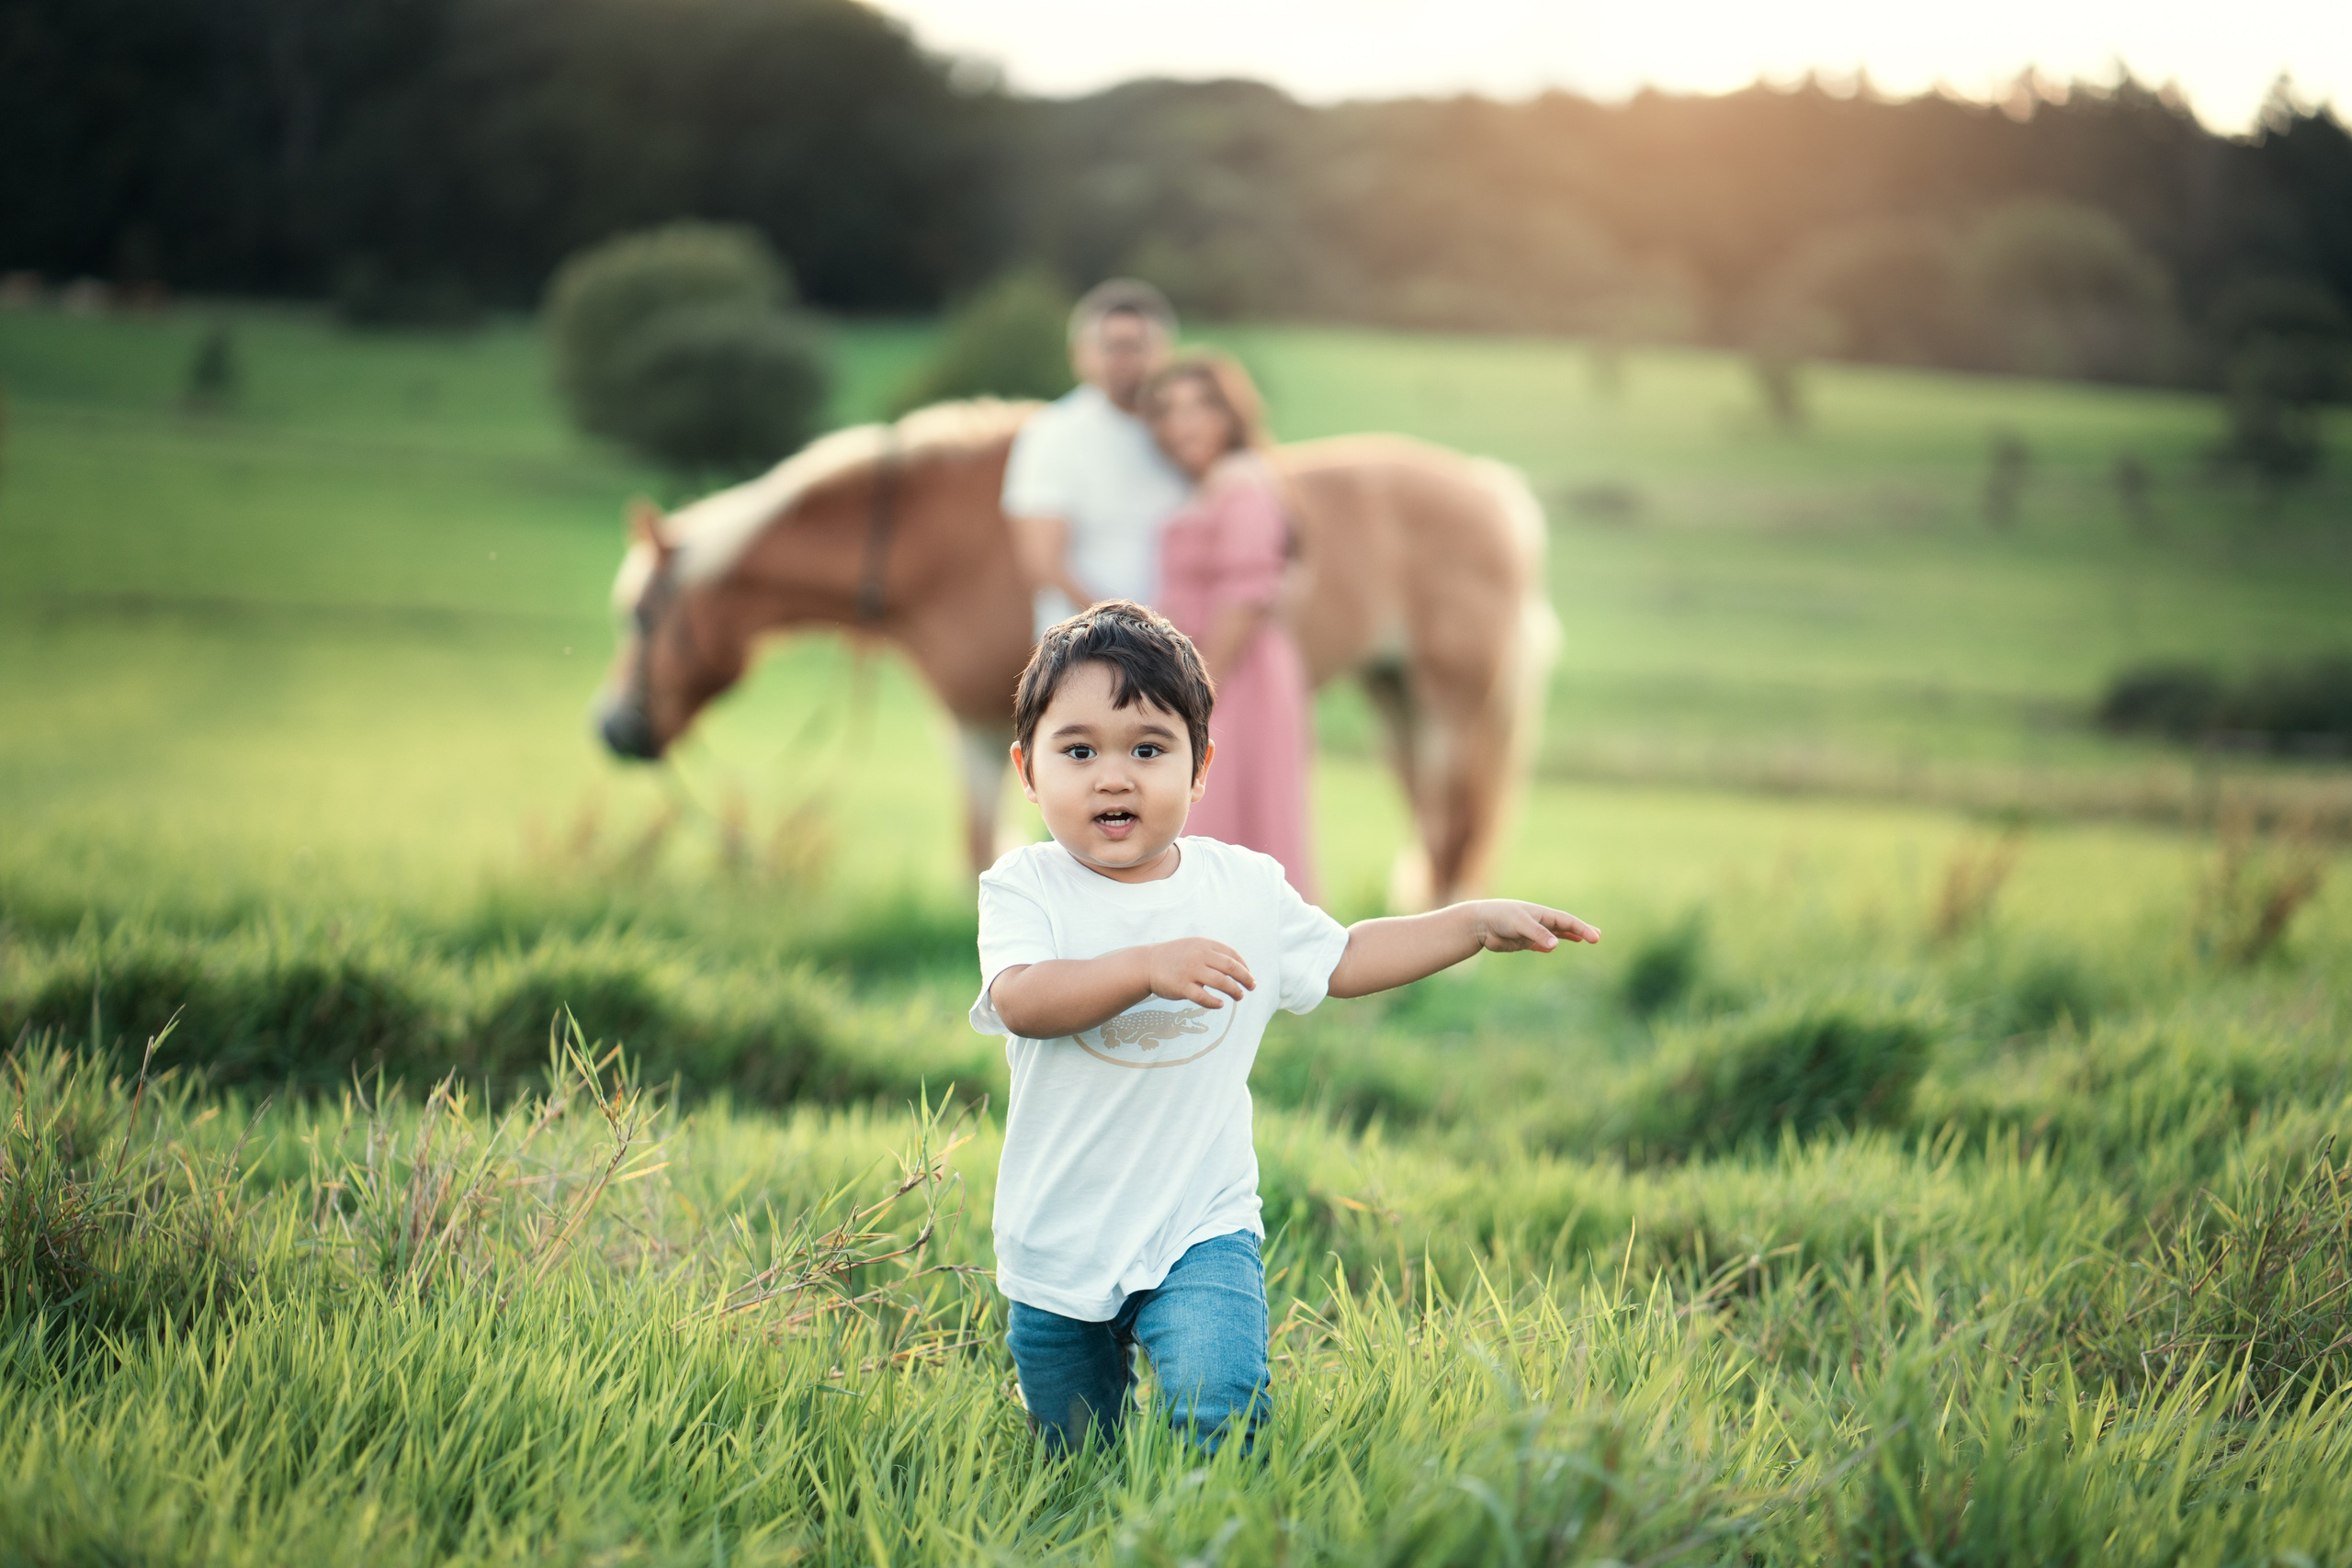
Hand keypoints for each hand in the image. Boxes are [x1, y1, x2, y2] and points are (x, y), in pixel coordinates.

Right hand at [1145, 938, 1255, 1007]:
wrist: (1147, 964)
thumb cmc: (1176, 957)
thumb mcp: (1195, 946)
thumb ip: (1214, 953)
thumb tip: (1240, 968)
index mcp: (1204, 944)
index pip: (1232, 954)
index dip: (1244, 966)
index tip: (1249, 976)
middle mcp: (1199, 955)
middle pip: (1231, 968)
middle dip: (1245, 979)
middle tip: (1252, 987)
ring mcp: (1190, 971)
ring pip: (1221, 983)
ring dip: (1235, 991)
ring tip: (1239, 996)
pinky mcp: (1182, 987)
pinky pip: (1204, 997)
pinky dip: (1215, 1002)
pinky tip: (1220, 1004)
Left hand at [1467, 901, 1600, 952]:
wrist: (1479, 923)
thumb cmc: (1500, 917)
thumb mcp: (1521, 924)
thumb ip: (1538, 934)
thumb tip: (1556, 945)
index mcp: (1542, 914)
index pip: (1567, 922)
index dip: (1582, 929)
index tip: (1595, 938)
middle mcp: (1539, 922)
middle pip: (1564, 927)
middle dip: (1580, 931)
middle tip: (1597, 936)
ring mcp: (1531, 932)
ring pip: (1554, 935)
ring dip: (1568, 937)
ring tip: (1582, 939)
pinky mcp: (1522, 941)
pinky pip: (1539, 944)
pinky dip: (1548, 945)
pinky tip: (1554, 946)